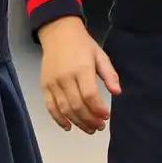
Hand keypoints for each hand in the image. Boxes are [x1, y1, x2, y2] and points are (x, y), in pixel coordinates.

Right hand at [38, 17, 120, 133]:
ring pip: (65, 109)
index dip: (98, 109)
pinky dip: (59, 119)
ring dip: (78, 122)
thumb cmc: (82, 45)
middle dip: (90, 120)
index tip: (106, 116)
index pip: (90, 95)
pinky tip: (69, 127)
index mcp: (81, 69)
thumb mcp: (100, 55)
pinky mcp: (44, 86)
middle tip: (100, 127)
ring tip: (89, 129)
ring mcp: (53, 83)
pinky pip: (50, 107)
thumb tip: (117, 92)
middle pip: (77, 105)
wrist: (58, 33)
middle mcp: (65, 78)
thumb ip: (109, 74)